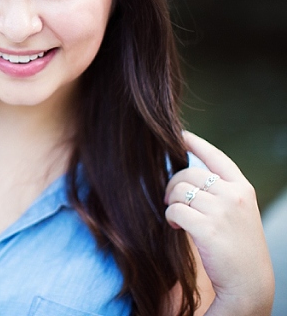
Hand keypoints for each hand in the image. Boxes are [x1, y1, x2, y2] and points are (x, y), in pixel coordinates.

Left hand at [164, 131, 274, 314]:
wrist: (248, 282)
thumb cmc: (238, 248)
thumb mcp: (237, 213)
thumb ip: (219, 192)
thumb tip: (185, 174)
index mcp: (242, 189)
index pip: (216, 157)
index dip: (196, 143)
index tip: (180, 135)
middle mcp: (233, 195)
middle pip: (188, 173)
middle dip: (172, 184)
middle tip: (170, 200)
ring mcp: (221, 210)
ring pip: (178, 191)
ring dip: (171, 203)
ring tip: (178, 218)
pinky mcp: (207, 227)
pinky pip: (174, 210)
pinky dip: (170, 218)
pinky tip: (177, 228)